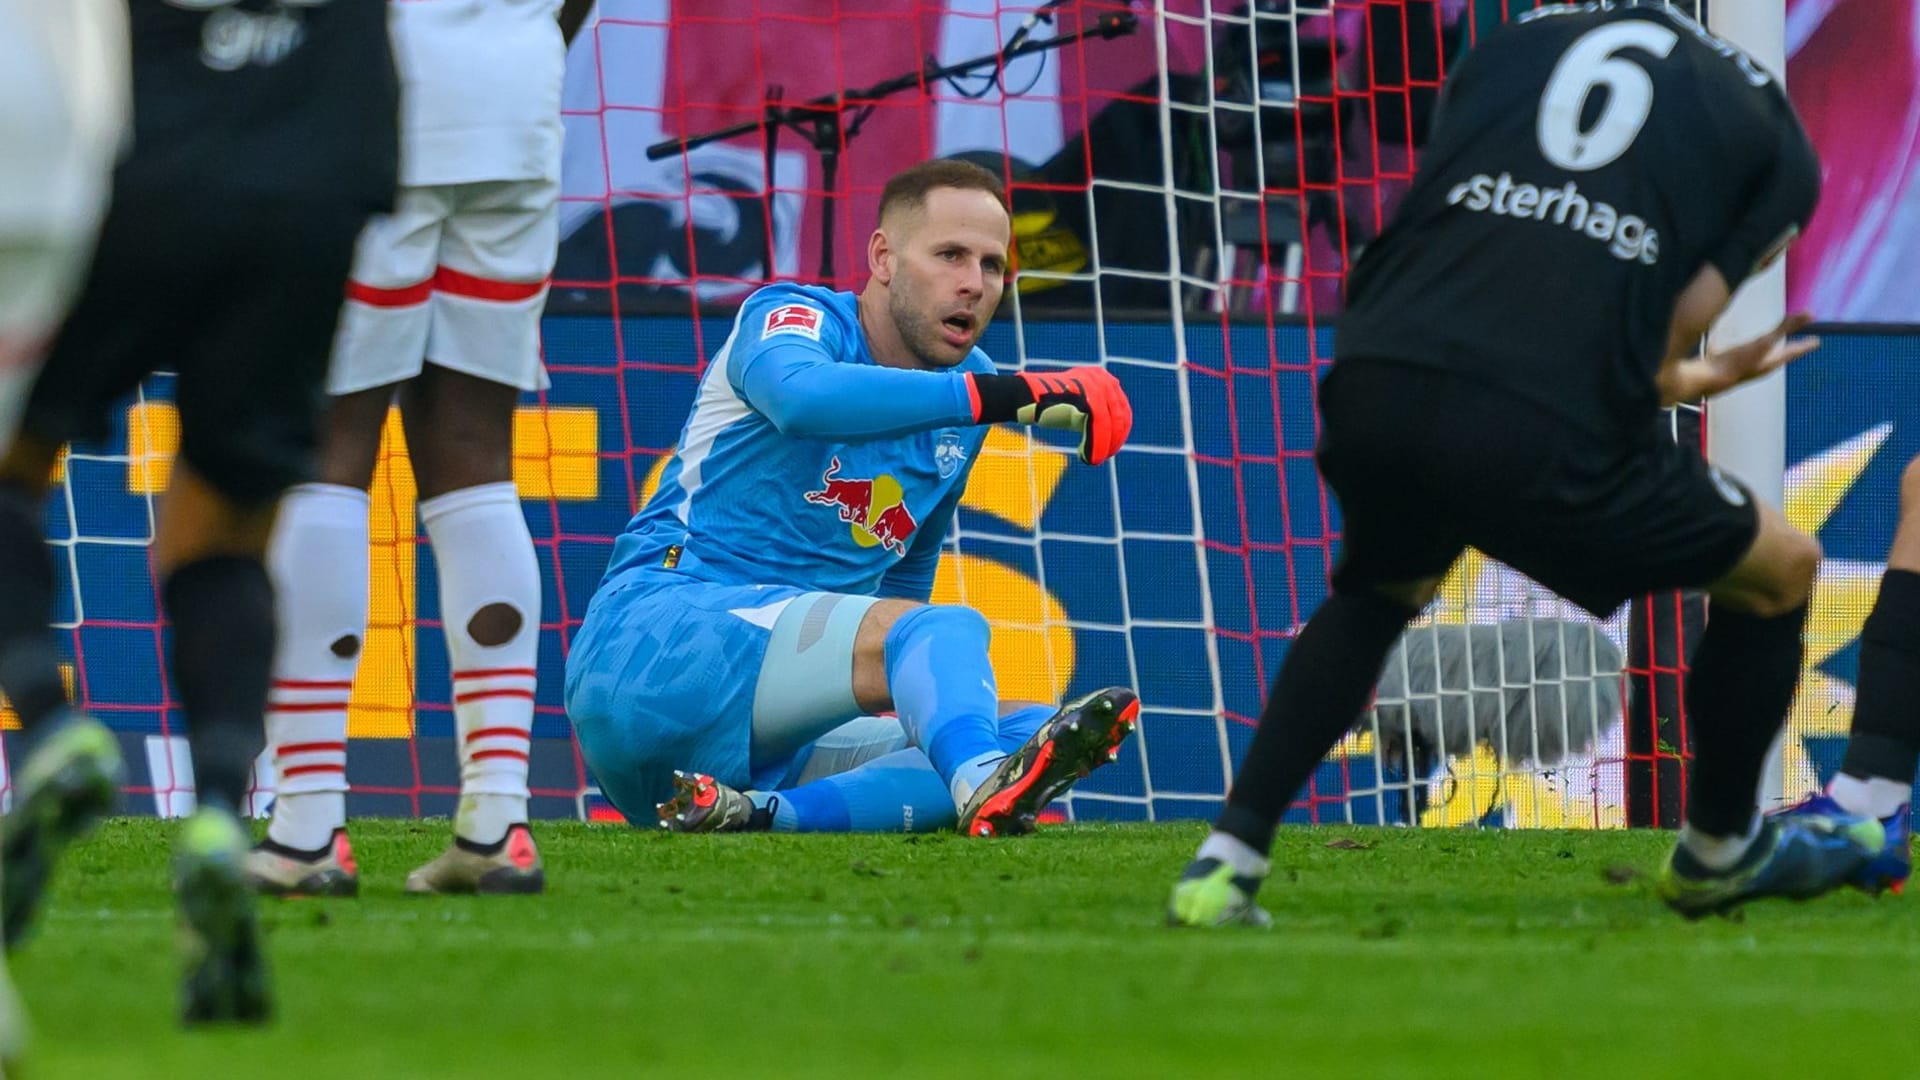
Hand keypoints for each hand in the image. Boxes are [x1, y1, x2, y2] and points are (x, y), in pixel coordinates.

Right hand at [967, 367, 1133, 464]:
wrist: (1025, 398)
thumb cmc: (1049, 405)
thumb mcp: (1077, 405)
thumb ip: (1095, 413)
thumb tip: (1115, 434)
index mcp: (1103, 378)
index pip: (1122, 410)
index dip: (1119, 433)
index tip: (1110, 450)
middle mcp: (1102, 379)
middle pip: (1120, 417)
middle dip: (1113, 441)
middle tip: (1100, 457)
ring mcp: (1095, 386)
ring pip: (1110, 424)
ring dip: (1103, 446)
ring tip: (1093, 459)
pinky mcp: (1086, 398)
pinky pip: (1099, 426)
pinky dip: (1096, 444)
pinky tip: (1086, 456)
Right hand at [1700, 312, 1820, 388]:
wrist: (1707, 380)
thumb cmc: (1738, 362)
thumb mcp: (1765, 342)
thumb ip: (1786, 326)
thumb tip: (1810, 313)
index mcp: (1771, 362)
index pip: (1793, 352)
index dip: (1805, 345)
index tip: (1816, 342)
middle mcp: (1759, 367)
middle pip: (1778, 357)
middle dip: (1787, 350)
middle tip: (1797, 346)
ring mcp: (1741, 368)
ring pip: (1757, 357)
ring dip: (1762, 350)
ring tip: (1764, 345)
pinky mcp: (1724, 365)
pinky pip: (1730, 355)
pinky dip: (1731, 347)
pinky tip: (1719, 342)